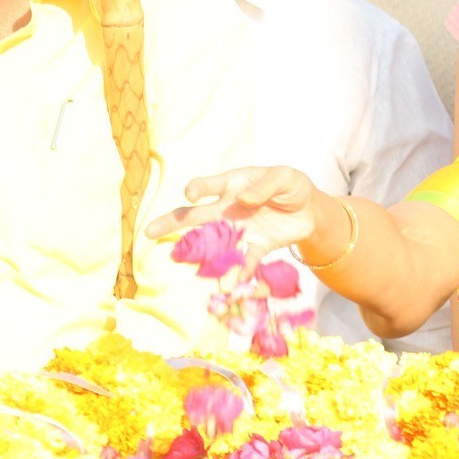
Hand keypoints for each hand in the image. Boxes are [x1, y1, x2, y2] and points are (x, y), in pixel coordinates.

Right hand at [146, 166, 324, 258]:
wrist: (309, 210)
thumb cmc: (290, 186)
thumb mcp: (285, 177)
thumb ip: (265, 186)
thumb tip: (242, 199)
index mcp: (233, 185)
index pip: (208, 185)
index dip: (197, 188)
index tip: (190, 194)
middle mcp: (228, 209)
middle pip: (195, 215)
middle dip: (172, 222)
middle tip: (149, 231)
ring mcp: (239, 230)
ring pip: (212, 242)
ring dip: (198, 252)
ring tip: (181, 260)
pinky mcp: (256, 247)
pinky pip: (244, 260)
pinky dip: (240, 270)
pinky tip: (235, 281)